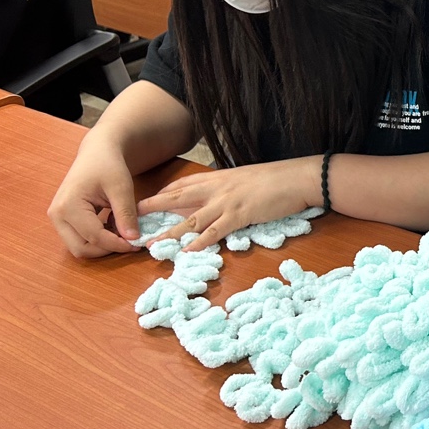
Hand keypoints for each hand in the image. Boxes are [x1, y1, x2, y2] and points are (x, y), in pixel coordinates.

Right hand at [49, 138, 140, 257]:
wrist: (97, 153)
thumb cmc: (108, 165)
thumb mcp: (122, 187)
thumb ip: (126, 214)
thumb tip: (133, 239)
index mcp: (68, 206)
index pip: (94, 237)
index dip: (117, 244)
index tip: (138, 243)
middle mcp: (57, 215)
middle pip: (81, 249)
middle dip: (107, 249)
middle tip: (130, 240)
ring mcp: (58, 218)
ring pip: (79, 247)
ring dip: (102, 245)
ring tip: (122, 229)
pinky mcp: (63, 220)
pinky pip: (80, 239)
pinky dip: (98, 239)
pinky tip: (113, 225)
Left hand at [136, 157, 320, 251]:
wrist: (297, 177)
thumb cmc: (276, 179)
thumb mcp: (246, 179)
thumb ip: (228, 188)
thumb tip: (219, 199)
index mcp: (218, 178)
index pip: (182, 185)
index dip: (162, 195)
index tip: (144, 203)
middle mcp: (216, 188)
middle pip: (177, 199)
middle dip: (152, 209)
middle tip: (131, 219)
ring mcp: (227, 202)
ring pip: (190, 219)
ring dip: (170, 233)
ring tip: (152, 245)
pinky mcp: (240, 214)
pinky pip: (215, 230)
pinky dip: (200, 241)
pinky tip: (187, 250)